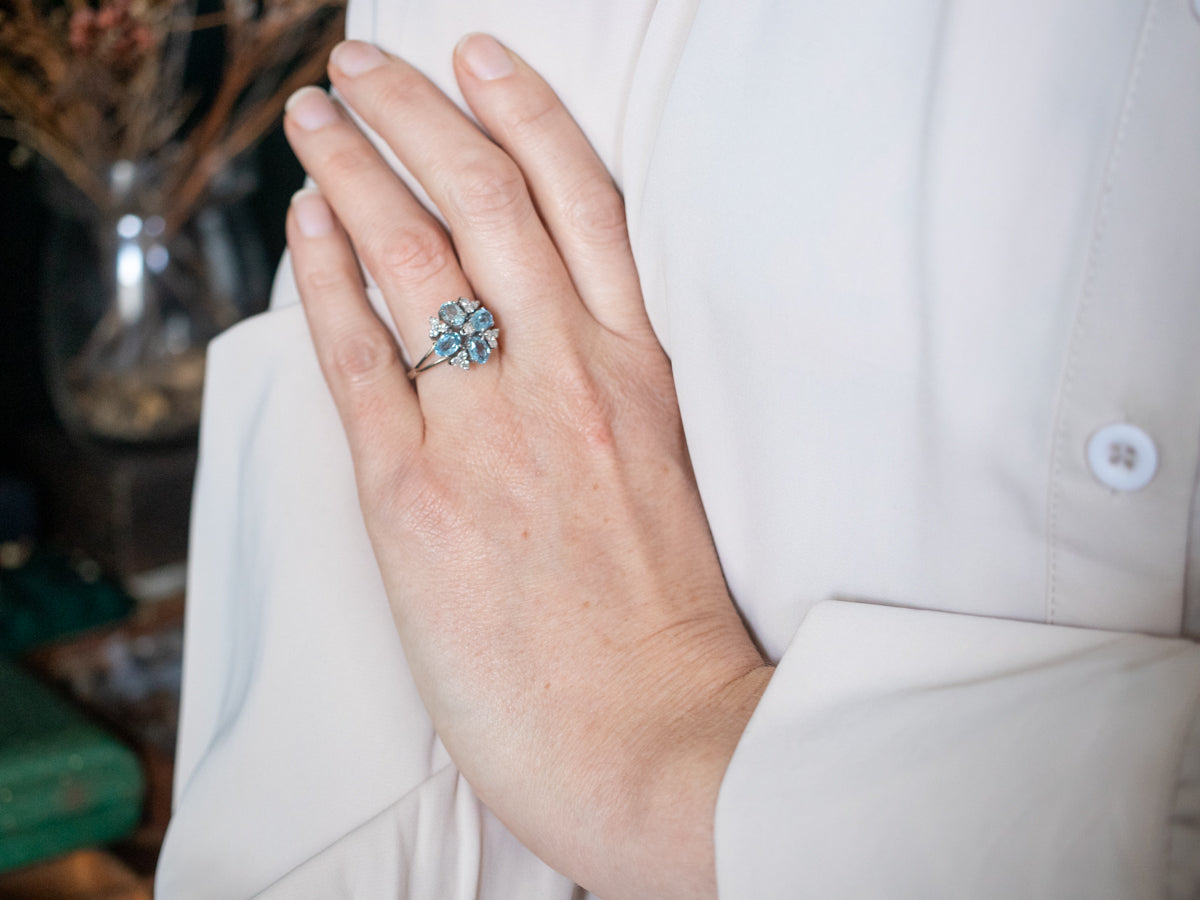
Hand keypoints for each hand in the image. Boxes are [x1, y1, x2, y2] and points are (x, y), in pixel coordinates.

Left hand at [282, 35, 771, 899]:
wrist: (658, 740)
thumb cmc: (664, 628)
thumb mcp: (661, 480)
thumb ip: (603, 401)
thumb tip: (530, 343)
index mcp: (637, 372)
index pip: (582, 202)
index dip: (528, 115)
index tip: (483, 59)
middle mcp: (566, 376)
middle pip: (483, 201)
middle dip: (417, 113)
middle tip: (368, 64)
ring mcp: (490, 428)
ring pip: (413, 256)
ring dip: (355, 170)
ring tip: (316, 121)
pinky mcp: (417, 495)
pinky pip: (358, 358)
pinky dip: (323, 281)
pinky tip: (302, 229)